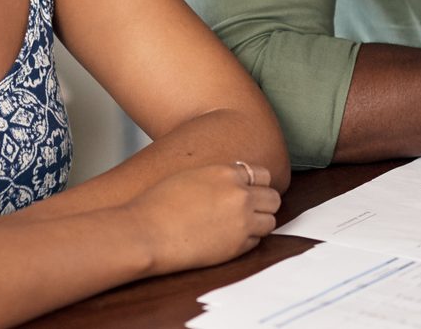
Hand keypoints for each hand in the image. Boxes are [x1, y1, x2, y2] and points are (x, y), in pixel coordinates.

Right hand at [125, 162, 280, 273]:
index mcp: (227, 173)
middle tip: (249, 209)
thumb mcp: (192, 175)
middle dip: (263, 203)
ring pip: (270, 221)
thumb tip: (236, 181)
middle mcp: (240, 196)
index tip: (250, 190)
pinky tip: (227, 237)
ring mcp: (242, 223)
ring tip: (238, 225)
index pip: (263, 174)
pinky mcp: (238, 247)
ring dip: (259, 223)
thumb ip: (219, 177)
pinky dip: (247, 240)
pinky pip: (256, 241)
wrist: (147, 232)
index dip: (257, 184)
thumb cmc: (159, 204)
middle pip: (273, 198)